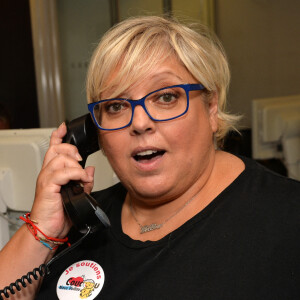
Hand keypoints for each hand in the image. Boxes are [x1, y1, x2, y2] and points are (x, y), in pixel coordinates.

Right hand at [30, 123, 94, 237]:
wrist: (48, 229)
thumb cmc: (59, 213)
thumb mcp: (77, 194)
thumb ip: (84, 181)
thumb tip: (90, 169)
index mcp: (53, 173)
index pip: (53, 148)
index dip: (58, 136)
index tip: (64, 127)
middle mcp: (48, 173)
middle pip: (56, 149)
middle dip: (71, 149)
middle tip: (80, 159)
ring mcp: (46, 179)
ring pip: (60, 159)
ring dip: (75, 165)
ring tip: (81, 176)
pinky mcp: (47, 186)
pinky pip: (62, 172)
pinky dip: (75, 173)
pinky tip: (80, 180)